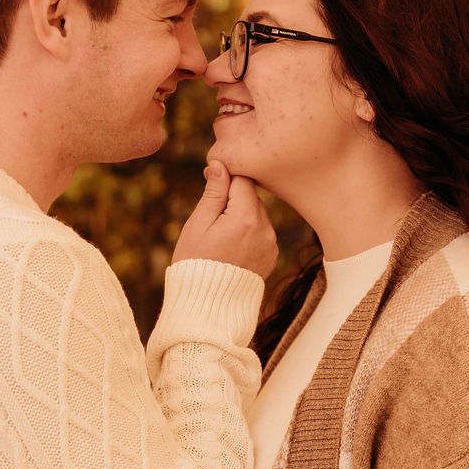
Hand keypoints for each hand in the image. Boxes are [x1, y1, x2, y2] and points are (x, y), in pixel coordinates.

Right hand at [172, 161, 277, 279]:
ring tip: (221, 237)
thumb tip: (221, 164)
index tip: (211, 184)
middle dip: (233, 199)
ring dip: (241, 216)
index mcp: (246, 217)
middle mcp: (266, 229)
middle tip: (212, 218)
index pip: (243, 179)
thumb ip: (213, 192)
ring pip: (257, 214)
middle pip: (251, 196)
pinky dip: (249, 233)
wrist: (209, 304)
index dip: (225, 177)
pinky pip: (262, 232)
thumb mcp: (199, 224)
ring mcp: (271, 244)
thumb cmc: (196, 262)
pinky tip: (232, 247)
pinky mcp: (272, 255)